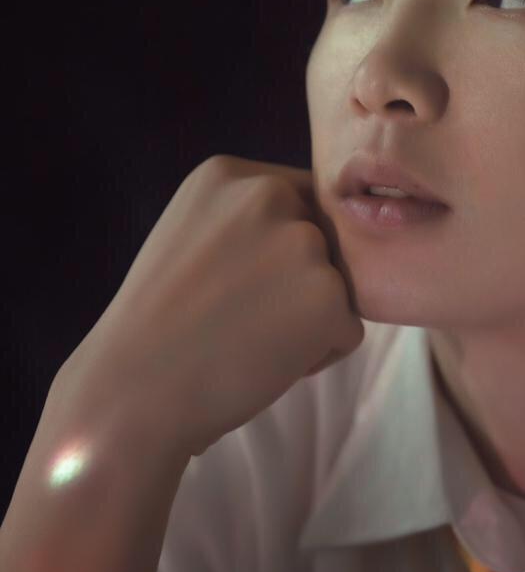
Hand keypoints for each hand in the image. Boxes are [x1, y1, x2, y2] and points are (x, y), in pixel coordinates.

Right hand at [53, 154, 363, 458]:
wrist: (130, 396)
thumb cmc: (162, 327)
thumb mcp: (193, 235)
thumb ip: (253, 218)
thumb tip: (325, 223)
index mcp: (232, 175)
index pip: (300, 202)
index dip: (279, 253)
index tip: (233, 284)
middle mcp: (270, 196)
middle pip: (325, 241)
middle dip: (297, 283)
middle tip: (237, 316)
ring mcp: (302, 244)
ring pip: (340, 285)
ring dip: (309, 318)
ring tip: (247, 338)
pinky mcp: (328, 297)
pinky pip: (348, 329)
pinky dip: (319, 355)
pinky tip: (264, 362)